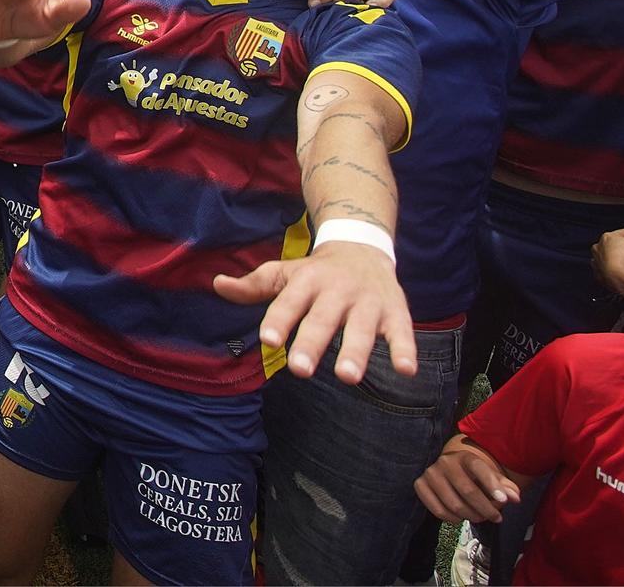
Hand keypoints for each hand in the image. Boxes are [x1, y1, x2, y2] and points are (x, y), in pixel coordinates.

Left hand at [214, 238, 414, 382]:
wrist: (362, 246)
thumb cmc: (315, 271)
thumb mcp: (285, 272)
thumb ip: (254, 285)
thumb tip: (217, 285)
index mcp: (307, 281)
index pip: (289, 301)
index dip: (279, 320)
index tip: (268, 340)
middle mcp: (337, 291)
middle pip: (322, 319)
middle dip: (311, 343)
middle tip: (300, 370)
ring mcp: (367, 302)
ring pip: (361, 328)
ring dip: (355, 351)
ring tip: (347, 376)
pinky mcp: (395, 312)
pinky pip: (402, 332)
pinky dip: (406, 349)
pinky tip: (406, 371)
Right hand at [414, 435, 521, 525]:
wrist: (448, 470)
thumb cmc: (474, 476)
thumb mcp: (491, 477)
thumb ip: (505, 487)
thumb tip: (514, 498)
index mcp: (465, 456)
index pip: (479, 469)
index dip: (492, 485)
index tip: (504, 502)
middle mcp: (445, 462)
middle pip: (468, 491)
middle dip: (486, 509)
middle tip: (496, 518)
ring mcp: (430, 474)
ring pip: (454, 505)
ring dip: (471, 516)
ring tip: (479, 517)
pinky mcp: (420, 485)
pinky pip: (438, 510)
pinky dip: (453, 519)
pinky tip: (461, 517)